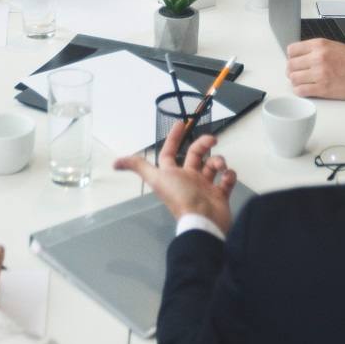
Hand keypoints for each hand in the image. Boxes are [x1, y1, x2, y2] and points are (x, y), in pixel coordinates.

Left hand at [113, 121, 236, 233]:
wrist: (203, 220)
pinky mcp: (220, 195)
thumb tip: (114, 163)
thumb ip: (138, 167)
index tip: (181, 123)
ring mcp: (205, 187)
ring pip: (212, 166)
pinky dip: (229, 176)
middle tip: (212, 139)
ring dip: (218, 161)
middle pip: (195, 155)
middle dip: (203, 144)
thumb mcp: (156, 178)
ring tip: (220, 166)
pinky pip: (227, 180)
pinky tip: (227, 177)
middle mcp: (188, 179)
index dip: (173, 138)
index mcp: (173, 174)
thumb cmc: (180, 197)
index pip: (170, 152)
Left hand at [287, 38, 344, 98]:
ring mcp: (320, 73)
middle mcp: (318, 57)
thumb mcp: (332, 46)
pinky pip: (300, 90)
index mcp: (319, 45)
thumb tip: (298, 56)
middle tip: (298, 73)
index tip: (296, 61)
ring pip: (293, 78)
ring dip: (295, 81)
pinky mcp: (322, 88)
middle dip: (292, 70)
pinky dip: (300, 91)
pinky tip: (306, 89)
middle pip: (290, 65)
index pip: (291, 50)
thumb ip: (315, 49)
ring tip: (303, 81)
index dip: (292, 57)